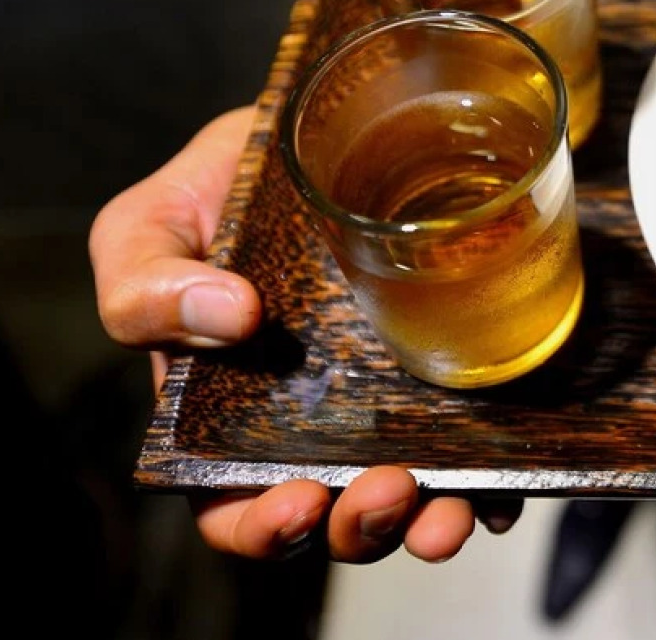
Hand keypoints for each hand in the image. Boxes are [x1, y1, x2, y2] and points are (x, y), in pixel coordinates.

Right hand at [89, 107, 517, 561]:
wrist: (321, 128)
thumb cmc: (222, 184)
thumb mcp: (150, 222)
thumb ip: (147, 282)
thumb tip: (225, 317)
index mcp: (225, 415)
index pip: (233, 503)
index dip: (264, 525)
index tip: (301, 500)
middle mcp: (311, 424)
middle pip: (336, 514)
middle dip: (365, 526)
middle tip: (392, 490)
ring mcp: (387, 405)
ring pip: (413, 497)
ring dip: (432, 520)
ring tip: (452, 505)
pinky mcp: (450, 373)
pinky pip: (478, 447)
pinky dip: (496, 483)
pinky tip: (507, 485)